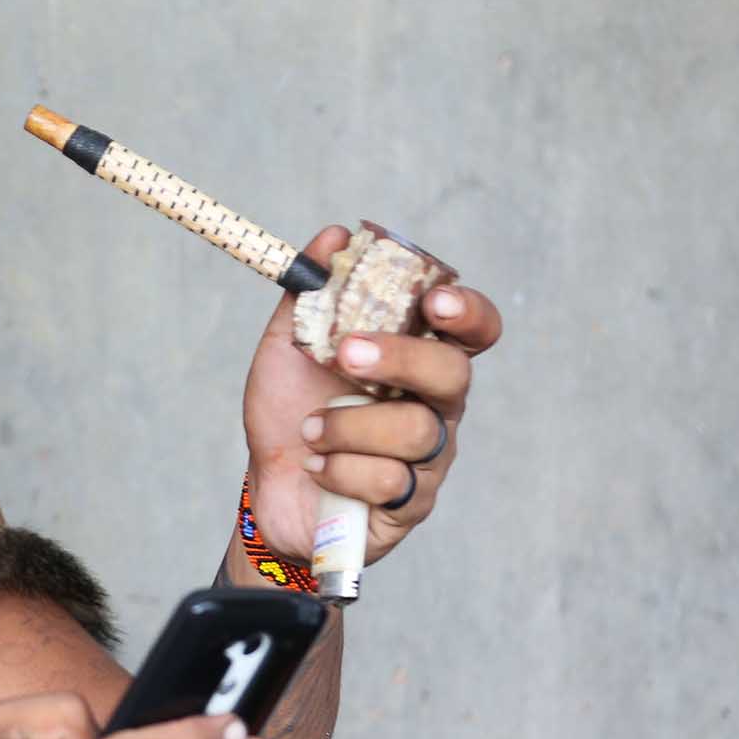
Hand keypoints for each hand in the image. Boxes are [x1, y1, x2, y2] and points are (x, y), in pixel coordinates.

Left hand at [240, 225, 502, 567]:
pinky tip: (316, 468)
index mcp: (417, 357)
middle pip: (453, 373)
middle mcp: (436, 404)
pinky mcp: (412, 503)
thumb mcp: (288, 349)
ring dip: (347, 426)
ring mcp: (430, 456)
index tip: (434, 302)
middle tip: (345, 356)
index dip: (469, 312)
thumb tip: (333, 235)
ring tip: (309, 430)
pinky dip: (340, 469)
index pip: (472, 329)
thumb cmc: (290, 411)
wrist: (266, 486)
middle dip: (400, 359)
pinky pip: (392, 481)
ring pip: (416, 431)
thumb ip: (311, 294)